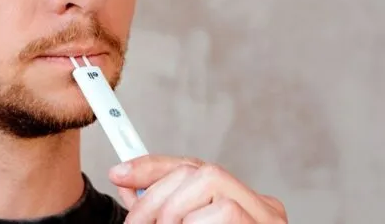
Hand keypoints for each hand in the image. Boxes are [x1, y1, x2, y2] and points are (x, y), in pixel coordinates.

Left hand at [109, 155, 286, 222]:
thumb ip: (159, 210)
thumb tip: (126, 181)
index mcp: (240, 204)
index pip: (194, 167)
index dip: (153, 168)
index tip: (118, 174)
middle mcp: (261, 208)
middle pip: (201, 172)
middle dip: (157, 195)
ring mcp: (265, 221)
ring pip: (210, 183)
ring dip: (174, 210)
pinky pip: (224, 212)